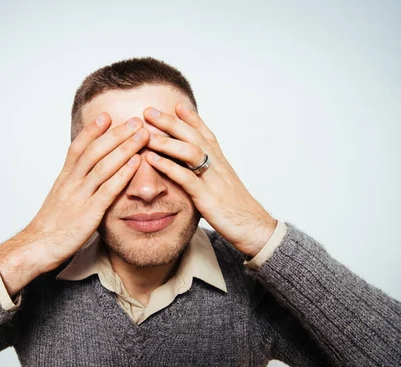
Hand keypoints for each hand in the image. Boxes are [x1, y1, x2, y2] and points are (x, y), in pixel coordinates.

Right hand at [0, 114, 148, 295]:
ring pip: (103, 166)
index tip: (107, 116)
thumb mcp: (61, 199)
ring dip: (125, 148)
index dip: (92, 131)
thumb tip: (87, 175)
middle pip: (95, 151)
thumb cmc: (52, 226)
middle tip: (135, 120)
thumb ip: (74, 185)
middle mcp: (71, 183)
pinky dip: (123, 174)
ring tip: (142, 135)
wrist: (37, 248)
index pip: (78, 147)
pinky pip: (108, 190)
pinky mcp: (89, 213)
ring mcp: (80, 197)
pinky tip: (136, 163)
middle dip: (116, 134)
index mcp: (64, 178)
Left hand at [143, 104, 275, 258]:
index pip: (205, 133)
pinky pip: (186, 177)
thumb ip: (210, 173)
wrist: (254, 228)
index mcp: (221, 162)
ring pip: (190, 152)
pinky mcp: (207, 196)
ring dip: (166, 141)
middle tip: (149, 111)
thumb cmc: (235, 209)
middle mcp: (218, 165)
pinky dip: (168, 166)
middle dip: (170, 122)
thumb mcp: (223, 185)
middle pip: (193, 136)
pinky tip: (151, 160)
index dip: (191, 118)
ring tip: (145, 134)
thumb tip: (197, 167)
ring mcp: (213, 179)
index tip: (176, 104)